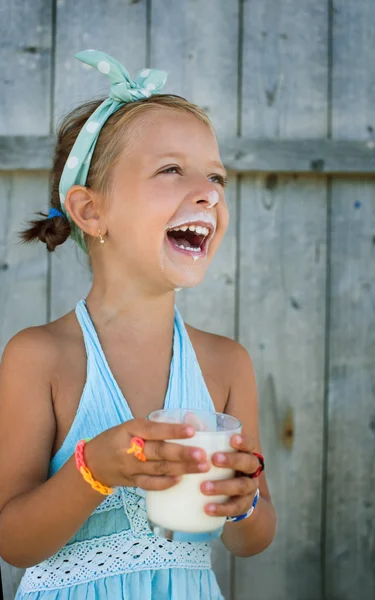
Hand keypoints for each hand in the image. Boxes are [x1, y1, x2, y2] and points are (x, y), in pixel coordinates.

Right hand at [84, 419, 210, 490]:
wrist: (92, 463)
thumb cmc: (117, 439)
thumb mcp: (131, 426)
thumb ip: (157, 426)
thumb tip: (192, 421)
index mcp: (131, 429)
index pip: (154, 429)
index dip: (172, 430)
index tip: (192, 431)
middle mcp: (130, 448)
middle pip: (159, 451)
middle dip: (182, 454)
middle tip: (203, 455)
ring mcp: (130, 467)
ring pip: (158, 469)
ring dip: (182, 469)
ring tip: (201, 467)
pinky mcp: (132, 482)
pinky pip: (150, 484)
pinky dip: (165, 483)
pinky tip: (180, 480)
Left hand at [200, 434, 260, 517]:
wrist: (233, 496)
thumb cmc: (219, 465)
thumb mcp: (215, 450)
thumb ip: (205, 434)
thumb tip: (189, 414)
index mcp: (245, 453)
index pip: (249, 444)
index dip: (243, 441)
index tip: (232, 439)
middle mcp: (250, 470)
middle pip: (248, 463)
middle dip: (232, 461)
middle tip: (214, 460)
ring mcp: (249, 488)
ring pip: (242, 486)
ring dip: (223, 487)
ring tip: (203, 487)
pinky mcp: (243, 506)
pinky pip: (235, 508)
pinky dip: (222, 508)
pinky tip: (207, 508)